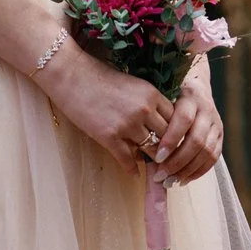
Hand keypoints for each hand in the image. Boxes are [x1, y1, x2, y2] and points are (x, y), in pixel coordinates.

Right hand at [38, 45, 172, 176]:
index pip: (176, 120)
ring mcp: (127, 124)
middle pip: (167, 137)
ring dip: (154, 161)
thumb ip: (148, 102)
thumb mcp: (133, 84)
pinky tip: (134, 173)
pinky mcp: (109, 137)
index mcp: (152, 94)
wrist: (72, 76)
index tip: (178, 143)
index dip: (178, 133)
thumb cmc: (101, 77)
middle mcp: (144, 110)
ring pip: (151, 150)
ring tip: (157, 171)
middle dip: (170, 150)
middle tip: (171, 161)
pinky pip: (127, 159)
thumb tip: (158, 122)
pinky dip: (132, 169)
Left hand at [153, 72, 223, 186]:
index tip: (157, 157)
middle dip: (177, 162)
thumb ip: (156, 119)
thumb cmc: (170, 95)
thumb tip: (138, 149)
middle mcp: (206, 109)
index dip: (171, 140)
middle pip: (196, 140)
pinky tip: (183, 179)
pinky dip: (198, 171)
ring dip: (187, 170)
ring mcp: (216, 123)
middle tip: (160, 176)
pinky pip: (213, 157)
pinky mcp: (220, 135)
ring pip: (206, 151)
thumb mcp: (162, 99)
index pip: (183, 120)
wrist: (197, 85)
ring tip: (169, 181)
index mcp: (190, 97)